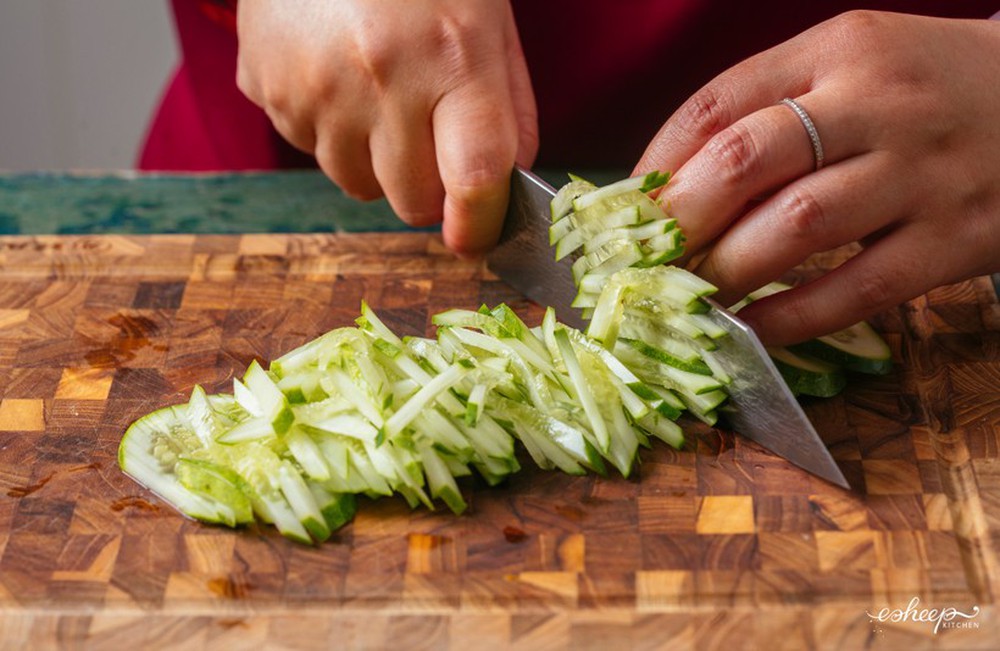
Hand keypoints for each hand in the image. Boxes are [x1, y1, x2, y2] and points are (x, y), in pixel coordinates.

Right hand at [235, 0, 537, 254]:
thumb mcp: (488, 16)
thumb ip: (510, 103)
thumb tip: (510, 179)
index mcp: (453, 54)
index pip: (475, 179)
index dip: (480, 223)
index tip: (477, 235)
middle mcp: (381, 77)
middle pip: (413, 201)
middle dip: (429, 188)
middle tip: (431, 140)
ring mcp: (315, 87)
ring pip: (359, 186)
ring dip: (378, 162)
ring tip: (380, 94)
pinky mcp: (267, 88)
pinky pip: (311, 151)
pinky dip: (332, 132)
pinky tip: (337, 75)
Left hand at [635, 11, 999, 344]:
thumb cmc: (928, 90)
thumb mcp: (853, 67)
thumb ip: (771, 111)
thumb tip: (671, 185)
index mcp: (839, 49)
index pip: (721, 100)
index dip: (660, 163)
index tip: (629, 211)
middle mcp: (879, 103)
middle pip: (750, 157)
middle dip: (682, 218)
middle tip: (646, 260)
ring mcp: (922, 172)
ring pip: (798, 225)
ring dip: (728, 269)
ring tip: (691, 294)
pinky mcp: (956, 239)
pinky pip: (857, 289)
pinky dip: (792, 316)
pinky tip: (752, 328)